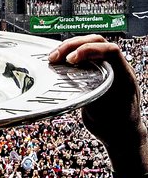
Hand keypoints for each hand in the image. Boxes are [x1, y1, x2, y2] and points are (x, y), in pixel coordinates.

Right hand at [49, 35, 146, 173]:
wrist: (121, 134)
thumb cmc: (116, 125)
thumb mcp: (102, 111)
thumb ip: (91, 94)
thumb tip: (73, 82)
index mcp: (123, 75)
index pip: (109, 50)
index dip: (88, 50)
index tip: (71, 59)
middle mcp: (117, 68)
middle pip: (96, 42)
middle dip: (73, 45)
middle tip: (55, 56)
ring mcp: (107, 68)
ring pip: (89, 45)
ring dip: (69, 48)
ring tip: (53, 58)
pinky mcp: (97, 72)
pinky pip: (84, 56)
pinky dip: (70, 55)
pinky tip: (58, 62)